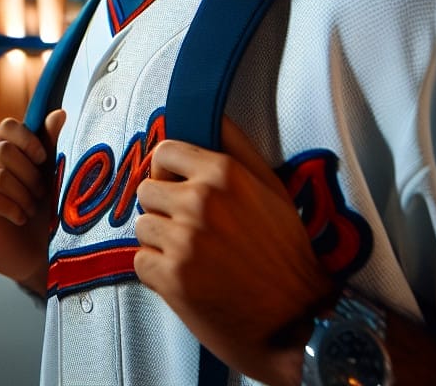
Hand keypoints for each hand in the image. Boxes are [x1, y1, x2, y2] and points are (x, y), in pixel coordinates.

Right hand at [0, 110, 65, 294]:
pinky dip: (12, 209)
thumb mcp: (50, 175)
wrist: (34, 253)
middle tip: (41, 193)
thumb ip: (51, 144)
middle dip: (29, 175)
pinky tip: (20, 219)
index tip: (43, 159)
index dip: (28, 140)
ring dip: (23, 195)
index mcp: (2, 147)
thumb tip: (60, 114)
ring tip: (31, 210)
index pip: (8, 126)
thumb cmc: (42, 211)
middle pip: (4, 151)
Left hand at [134, 117, 333, 385]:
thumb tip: (213, 115)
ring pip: (142, 225)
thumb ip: (238, 147)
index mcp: (222, 174)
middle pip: (147, 189)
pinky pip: (140, 261)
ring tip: (192, 254)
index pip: (164, 151)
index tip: (176, 184)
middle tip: (189, 226)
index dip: (167, 169)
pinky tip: (187, 276)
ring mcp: (184, 241)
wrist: (294, 320)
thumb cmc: (285, 253)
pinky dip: (157, 271)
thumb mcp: (272, 188)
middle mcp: (199, 202)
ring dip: (160, 240)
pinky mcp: (172, 278)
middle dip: (163, 207)